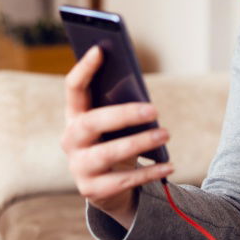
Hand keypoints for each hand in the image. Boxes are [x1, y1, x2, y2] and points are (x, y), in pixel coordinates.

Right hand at [59, 45, 173, 227]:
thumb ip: (120, 105)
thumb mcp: (114, 124)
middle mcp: (70, 140)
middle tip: (153, 109)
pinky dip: (149, 172)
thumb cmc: (114, 142)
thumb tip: (142, 95)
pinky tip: (168, 164)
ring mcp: (78, 167)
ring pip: (108, 154)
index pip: (73, 88)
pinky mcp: (93, 191)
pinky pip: (123, 181)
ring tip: (165, 134)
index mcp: (74, 116)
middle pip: (91, 123)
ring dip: (139, 142)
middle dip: (123, 114)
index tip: (100, 49)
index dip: (84, 68)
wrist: (108, 189)